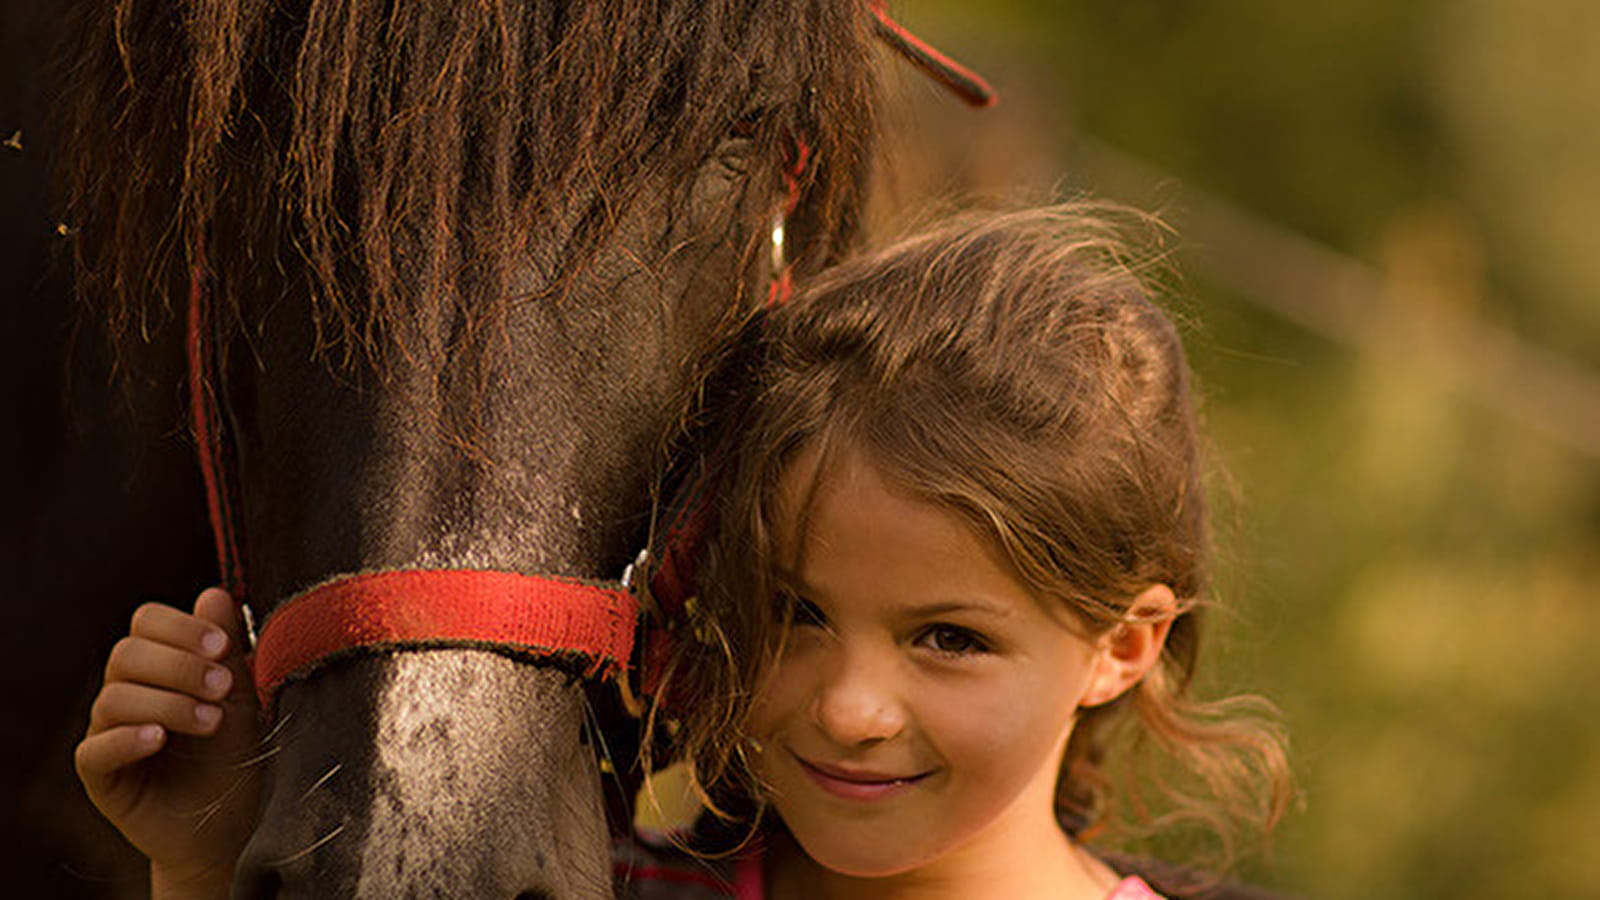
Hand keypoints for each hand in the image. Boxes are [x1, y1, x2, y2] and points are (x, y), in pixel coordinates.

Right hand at [76, 588, 262, 895]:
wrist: (230, 821)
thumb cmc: (235, 752)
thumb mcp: (240, 695)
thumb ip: (226, 647)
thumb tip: (213, 594)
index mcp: (159, 663)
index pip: (147, 621)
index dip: (180, 627)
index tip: (221, 646)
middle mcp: (127, 689)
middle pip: (126, 654)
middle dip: (178, 665)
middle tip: (220, 687)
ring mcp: (109, 731)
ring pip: (114, 697)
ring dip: (167, 703)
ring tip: (210, 722)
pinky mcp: (100, 774)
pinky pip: (96, 749)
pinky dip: (126, 739)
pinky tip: (158, 739)